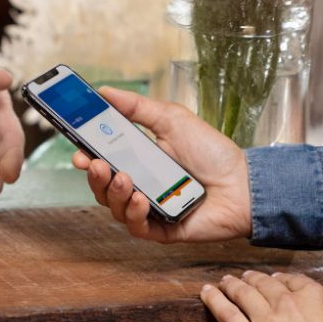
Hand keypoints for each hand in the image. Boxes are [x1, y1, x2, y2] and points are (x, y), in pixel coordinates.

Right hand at [71, 86, 251, 242]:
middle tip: (96, 164)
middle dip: (94, 176)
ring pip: (114, 207)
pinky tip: (140, 199)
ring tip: (124, 178)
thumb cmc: (212, 152)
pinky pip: (136, 227)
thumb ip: (136, 107)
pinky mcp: (162, 230)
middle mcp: (140, 184)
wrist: (245, 183)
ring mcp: (149, 208)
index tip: (78, 150)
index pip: (102, 160)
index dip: (86, 157)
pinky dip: (133, 213)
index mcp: (138, 159)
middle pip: (102, 186)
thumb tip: (105, 91)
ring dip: (113, 192)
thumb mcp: (171, 119)